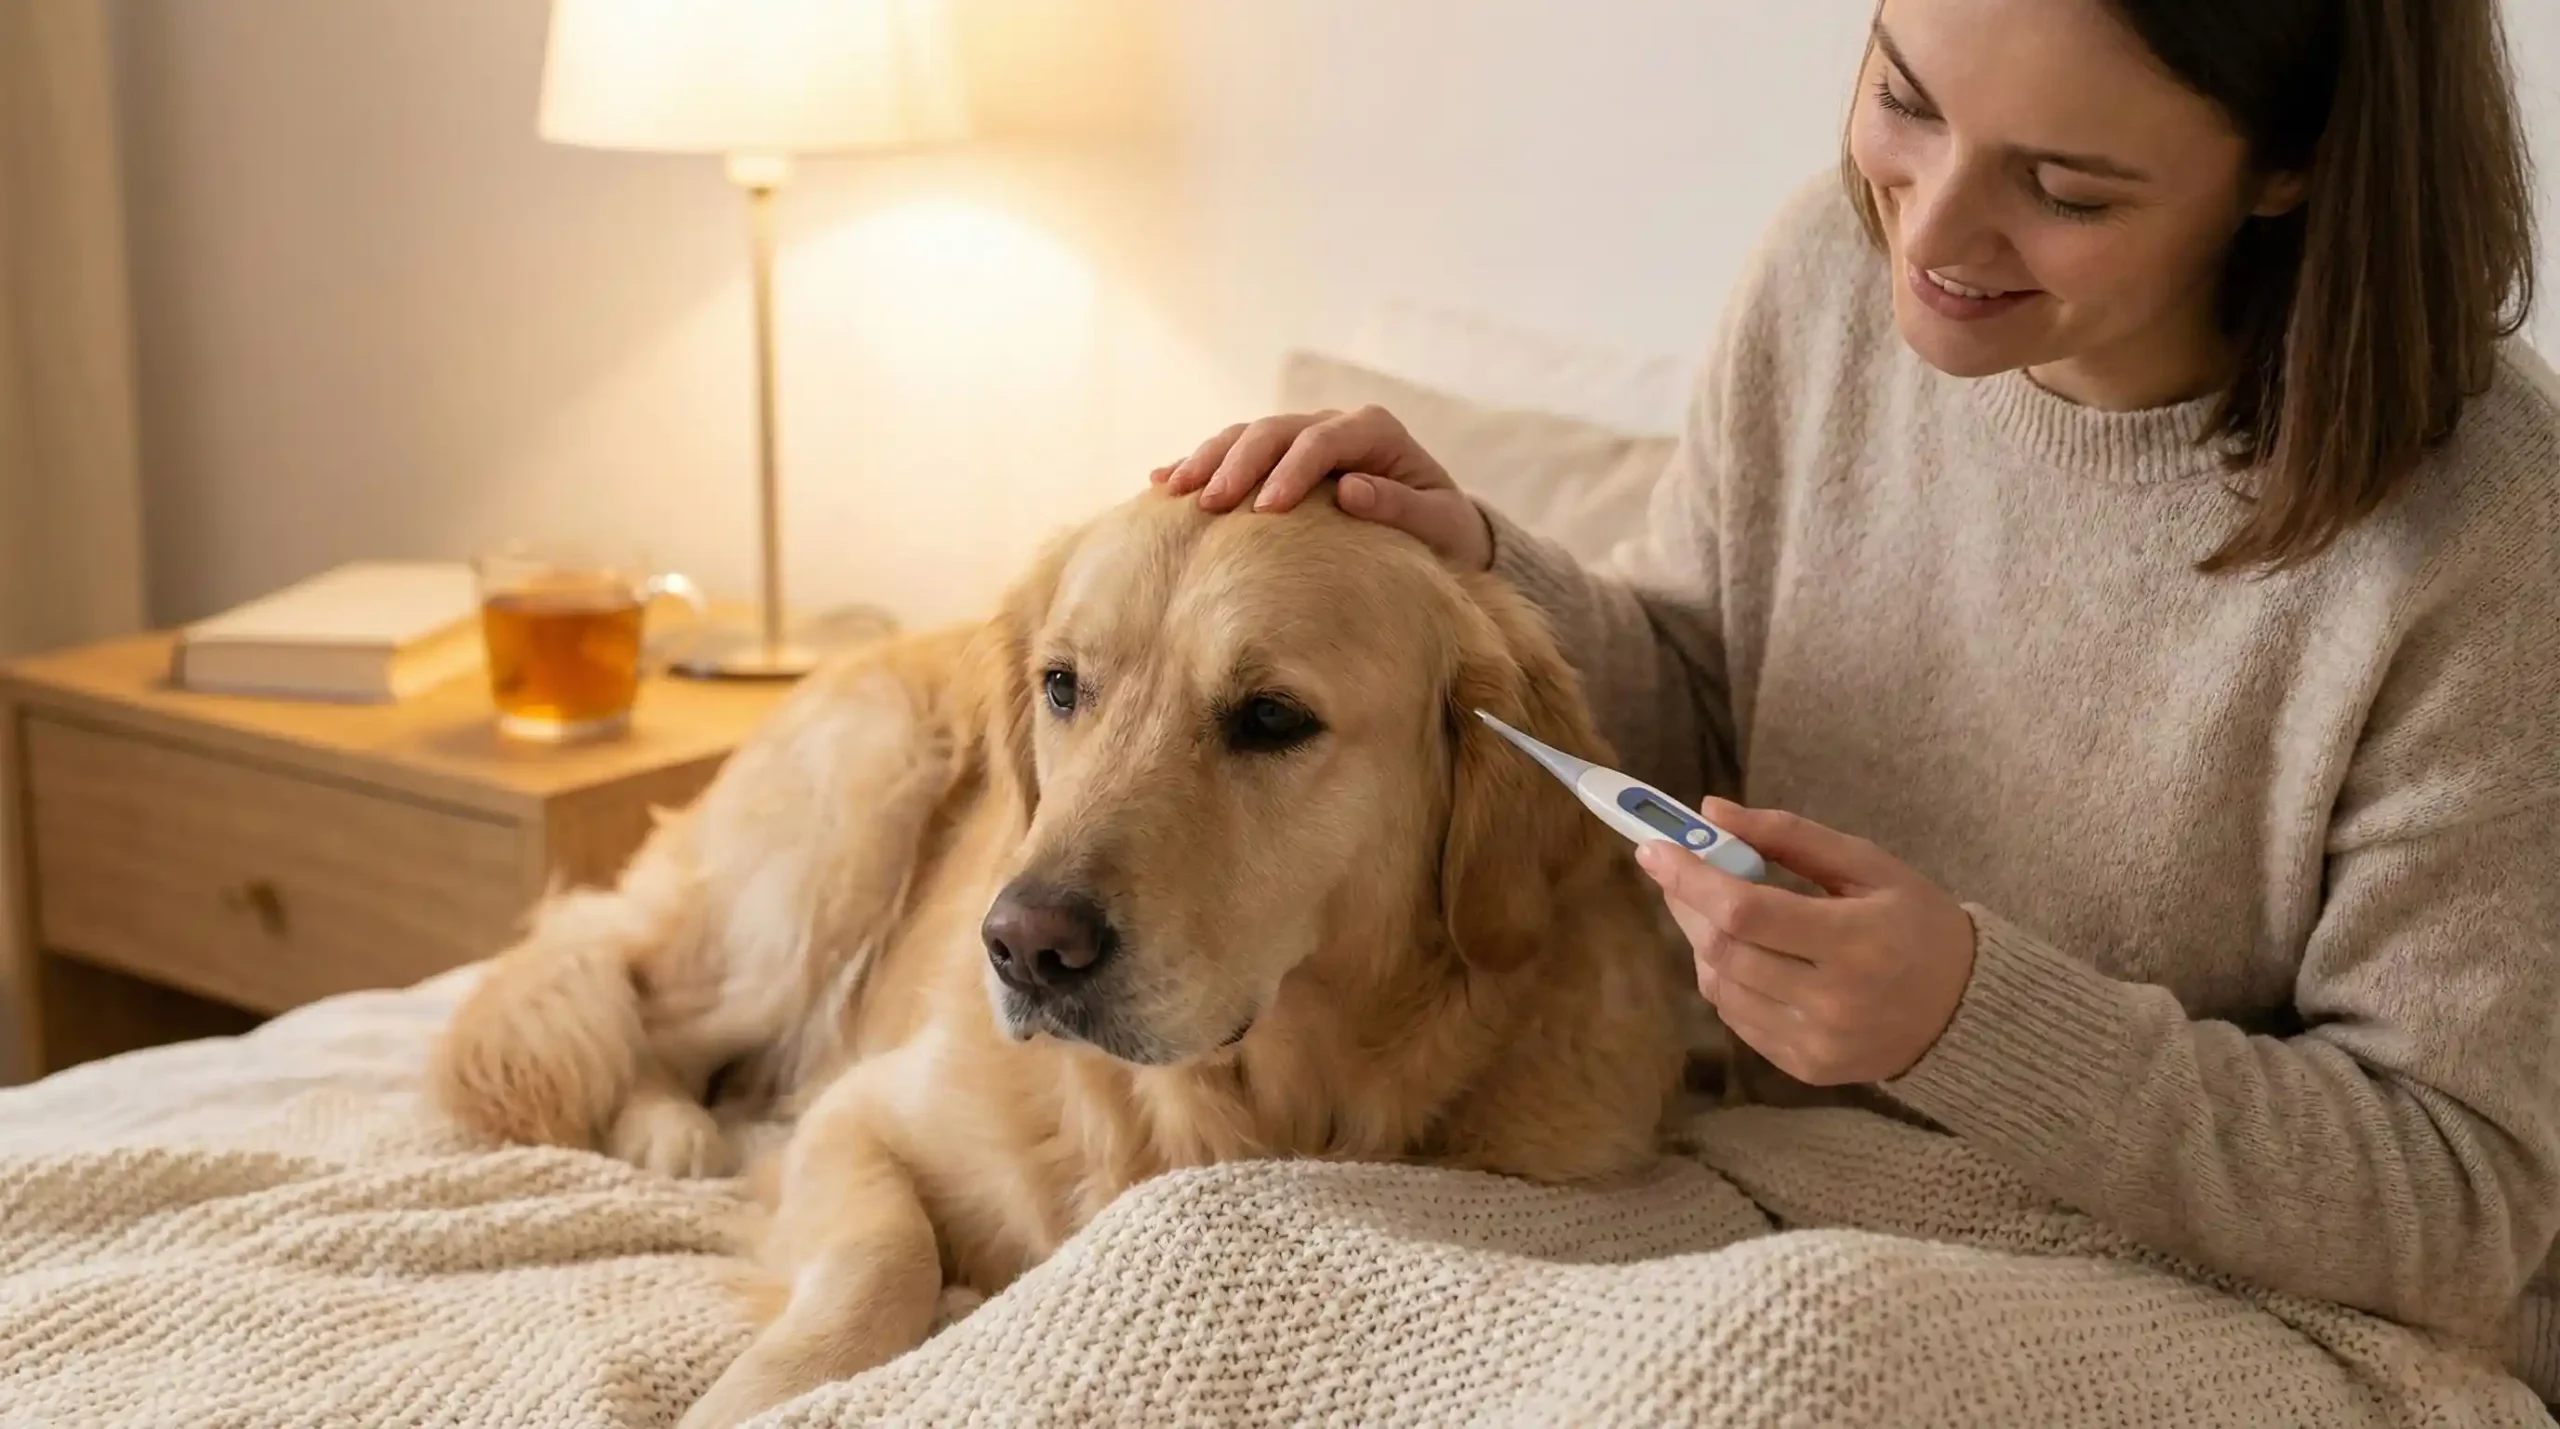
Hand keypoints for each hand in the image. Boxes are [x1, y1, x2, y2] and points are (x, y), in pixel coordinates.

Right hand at [1151, 406, 1494, 571]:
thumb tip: (1351, 490)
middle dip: (1238, 464)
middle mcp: (1333, 424)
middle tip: (1210, 504)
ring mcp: (1302, 437)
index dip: (1291, 471)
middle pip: (1274, 430)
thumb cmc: (1442, 531)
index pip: (1322, 440)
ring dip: (1207, 460)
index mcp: (1374, 430)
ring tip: (1175, 491)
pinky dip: (1198, 465)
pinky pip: (1233, 454)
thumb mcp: (1438, 523)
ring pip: (1245, 435)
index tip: (1267, 510)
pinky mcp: (1279, 459)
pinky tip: (1161, 481)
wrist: (1439, 529)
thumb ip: (1402, 507)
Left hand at [1634, 800, 1976, 1085]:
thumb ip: (1788, 835)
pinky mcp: (1806, 1068)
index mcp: (1856, 942)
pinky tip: (1743, 955)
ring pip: (1720, 988)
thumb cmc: (1918, 923)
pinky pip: (1737, 1020)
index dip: (1692, 879)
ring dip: (1702, 943)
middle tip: (1674, 871)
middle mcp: (1833, 1001)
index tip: (1653, 849)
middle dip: (1688, 905)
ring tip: (1714, 911)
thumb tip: (1712, 813)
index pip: (1746, 912)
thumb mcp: (1867, 865)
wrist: (1965, 1011)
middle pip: (1724, 952)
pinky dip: (1725, 980)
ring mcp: (1817, 1043)